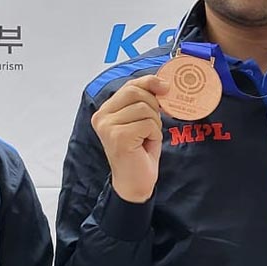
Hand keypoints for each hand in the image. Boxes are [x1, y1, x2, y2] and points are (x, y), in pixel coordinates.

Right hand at [91, 75, 169, 202]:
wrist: (135, 183)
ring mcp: (108, 127)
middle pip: (136, 92)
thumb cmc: (139, 152)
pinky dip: (154, 134)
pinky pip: (148, 124)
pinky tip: (146, 144)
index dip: (149, 83)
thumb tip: (162, 83)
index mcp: (105, 111)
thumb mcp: (141, 120)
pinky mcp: (118, 136)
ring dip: (154, 124)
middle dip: (153, 106)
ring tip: (147, 137)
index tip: (165, 87)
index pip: (129, 86)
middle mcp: (102, 117)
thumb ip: (144, 100)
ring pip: (144, 108)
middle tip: (152, 125)